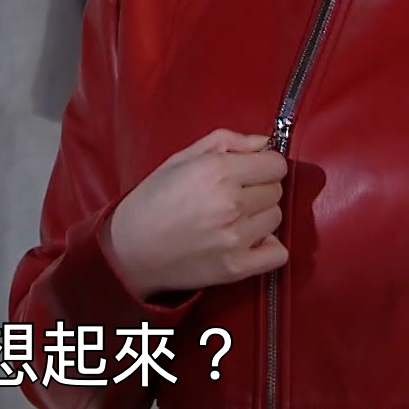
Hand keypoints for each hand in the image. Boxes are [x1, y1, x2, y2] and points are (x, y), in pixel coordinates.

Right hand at [106, 128, 288, 300]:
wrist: (130, 250)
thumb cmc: (152, 201)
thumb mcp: (180, 159)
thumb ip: (225, 141)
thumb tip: (264, 142)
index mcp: (216, 171)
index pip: (275, 165)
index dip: (264, 165)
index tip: (251, 171)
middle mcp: (230, 203)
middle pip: (276, 190)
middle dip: (259, 189)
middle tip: (233, 196)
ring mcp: (235, 237)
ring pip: (275, 218)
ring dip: (259, 216)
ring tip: (232, 219)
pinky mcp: (237, 267)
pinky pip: (279, 253)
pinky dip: (268, 247)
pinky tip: (246, 241)